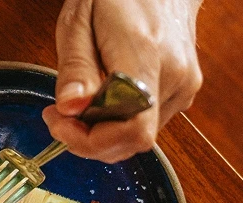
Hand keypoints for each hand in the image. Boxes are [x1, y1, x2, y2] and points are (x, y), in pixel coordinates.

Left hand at [42, 0, 202, 162]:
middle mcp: (174, 77)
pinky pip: (143, 126)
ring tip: (78, 104)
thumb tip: (71, 107)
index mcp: (147, 55)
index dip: (91, 141)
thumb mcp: (79, 20)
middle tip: (59, 117)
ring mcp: (183, 88)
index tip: (61, 123)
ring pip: (135, 139)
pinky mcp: (182, 94)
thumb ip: (76, 67)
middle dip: (88, 140)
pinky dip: (115, 125)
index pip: (132, 129)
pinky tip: (101, 102)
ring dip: (99, 134)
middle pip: (131, 141)